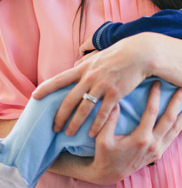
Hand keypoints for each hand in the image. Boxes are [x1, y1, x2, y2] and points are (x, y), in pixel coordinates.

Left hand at [32, 34, 152, 136]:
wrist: (140, 54)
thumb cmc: (121, 53)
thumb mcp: (99, 55)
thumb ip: (87, 62)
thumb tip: (76, 64)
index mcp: (84, 68)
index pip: (59, 79)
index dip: (45, 88)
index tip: (35, 97)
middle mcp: (90, 77)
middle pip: (69, 100)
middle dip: (59, 116)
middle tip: (53, 127)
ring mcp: (102, 86)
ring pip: (83, 109)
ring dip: (74, 123)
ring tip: (68, 134)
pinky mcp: (116, 93)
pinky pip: (103, 113)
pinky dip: (96, 125)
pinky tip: (91, 133)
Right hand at [79, 82, 181, 184]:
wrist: (109, 175)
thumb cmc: (104, 155)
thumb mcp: (102, 138)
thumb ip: (109, 120)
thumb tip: (116, 100)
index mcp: (140, 139)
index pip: (152, 112)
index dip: (155, 96)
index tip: (157, 83)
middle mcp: (153, 144)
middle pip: (170, 118)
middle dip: (178, 101)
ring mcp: (158, 150)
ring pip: (176, 129)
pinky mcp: (159, 154)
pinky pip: (173, 137)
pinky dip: (180, 126)